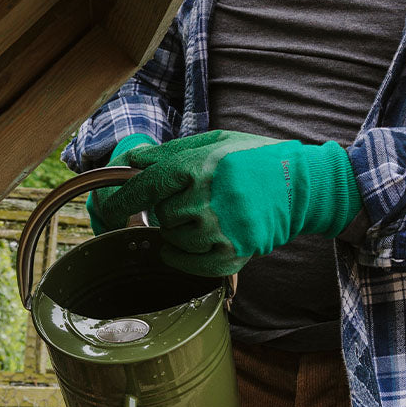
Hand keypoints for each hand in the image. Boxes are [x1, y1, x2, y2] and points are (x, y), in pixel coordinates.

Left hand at [98, 130, 362, 275]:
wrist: (299, 187)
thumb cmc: (255, 159)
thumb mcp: (214, 142)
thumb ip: (170, 153)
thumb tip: (132, 161)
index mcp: (197, 168)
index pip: (144, 187)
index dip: (120, 199)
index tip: (107, 206)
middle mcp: (204, 201)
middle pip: (160, 215)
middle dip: (169, 208)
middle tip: (195, 198)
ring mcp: (217, 232)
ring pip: (173, 240)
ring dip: (180, 231)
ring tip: (207, 215)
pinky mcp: (229, 255)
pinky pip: (188, 264)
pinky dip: (183, 256)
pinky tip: (194, 243)